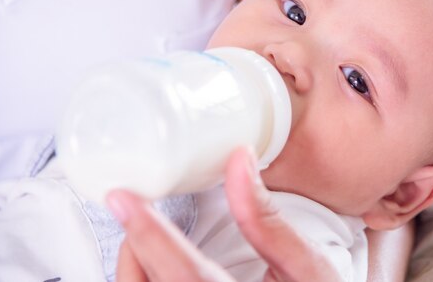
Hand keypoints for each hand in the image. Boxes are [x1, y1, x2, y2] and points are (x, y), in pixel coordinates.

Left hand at [108, 147, 341, 280]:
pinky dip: (143, 275)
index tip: (124, 200)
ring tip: (142, 230)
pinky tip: (153, 257)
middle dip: (134, 242)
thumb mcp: (308, 265)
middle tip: (134, 205)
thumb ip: (268, 219)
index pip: (182, 272)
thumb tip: (239, 162)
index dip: (148, 233)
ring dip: (134, 263)